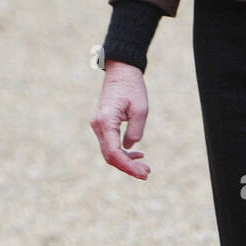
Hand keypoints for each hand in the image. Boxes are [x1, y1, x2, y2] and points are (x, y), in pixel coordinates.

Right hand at [90, 60, 150, 179]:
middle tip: (146, 173)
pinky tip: (137, 155)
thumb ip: (135, 131)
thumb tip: (130, 149)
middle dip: (128, 167)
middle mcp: (98, 126)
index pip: (113, 152)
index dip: (127, 167)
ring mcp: (98, 126)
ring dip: (126, 161)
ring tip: (144, 167)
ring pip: (109, 152)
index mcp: (106, 122)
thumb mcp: (141, 109)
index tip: (142, 173)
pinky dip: (122, 152)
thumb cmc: (132, 87)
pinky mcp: (102, 125)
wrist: (121, 71)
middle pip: (110, 156)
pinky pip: (110, 144)